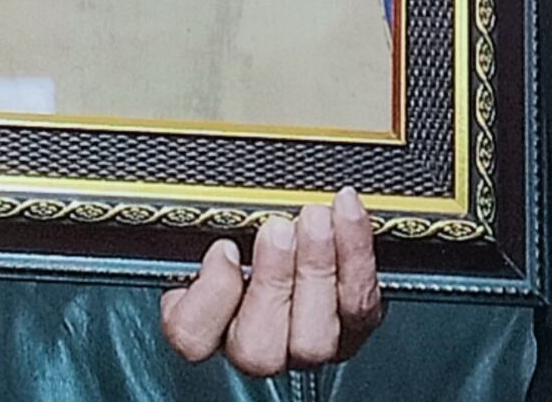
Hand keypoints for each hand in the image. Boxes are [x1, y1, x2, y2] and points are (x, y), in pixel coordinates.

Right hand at [161, 190, 382, 375]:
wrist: (302, 222)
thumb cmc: (250, 219)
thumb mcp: (216, 213)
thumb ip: (207, 217)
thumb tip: (202, 203)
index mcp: (209, 317)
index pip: (192, 337)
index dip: (210, 297)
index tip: (225, 247)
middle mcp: (257, 344)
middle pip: (258, 349)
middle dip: (272, 282)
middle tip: (278, 228)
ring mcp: (306, 343)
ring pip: (313, 339)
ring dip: (316, 271)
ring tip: (316, 218)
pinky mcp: (353, 327)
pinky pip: (360, 305)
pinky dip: (356, 255)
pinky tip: (346, 213)